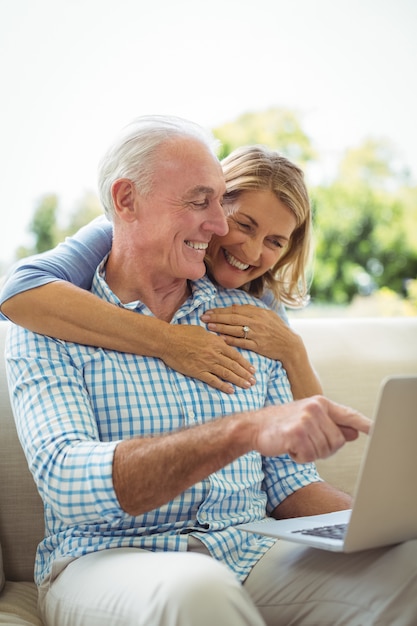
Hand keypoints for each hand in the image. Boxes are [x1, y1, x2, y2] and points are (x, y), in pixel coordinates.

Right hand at [161, 324, 255, 393]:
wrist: (167, 340)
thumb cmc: (183, 333)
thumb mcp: (202, 332)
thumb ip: (214, 339)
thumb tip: (222, 342)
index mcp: (216, 343)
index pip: (235, 355)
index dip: (245, 363)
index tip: (253, 370)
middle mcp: (214, 354)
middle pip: (234, 366)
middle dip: (245, 374)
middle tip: (254, 381)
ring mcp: (206, 364)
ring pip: (226, 374)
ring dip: (238, 381)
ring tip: (247, 386)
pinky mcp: (197, 372)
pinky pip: (213, 380)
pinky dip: (223, 386)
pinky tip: (231, 390)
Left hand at [201, 304, 294, 361]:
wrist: (289, 345)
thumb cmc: (277, 329)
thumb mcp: (267, 315)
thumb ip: (250, 310)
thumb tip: (234, 307)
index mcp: (258, 313)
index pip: (235, 310)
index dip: (220, 311)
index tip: (209, 312)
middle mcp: (257, 322)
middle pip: (233, 319)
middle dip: (217, 318)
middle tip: (204, 318)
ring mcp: (257, 334)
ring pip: (235, 330)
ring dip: (220, 328)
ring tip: (209, 327)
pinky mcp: (258, 346)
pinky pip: (241, 342)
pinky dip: (231, 340)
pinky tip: (221, 339)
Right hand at [250, 396, 370, 462]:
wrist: (253, 426)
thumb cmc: (282, 424)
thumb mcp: (309, 420)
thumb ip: (332, 426)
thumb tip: (355, 433)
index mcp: (321, 403)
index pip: (349, 415)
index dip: (365, 424)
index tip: (378, 430)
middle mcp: (315, 408)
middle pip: (338, 441)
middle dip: (324, 448)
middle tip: (305, 442)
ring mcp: (306, 420)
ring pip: (324, 450)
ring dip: (310, 453)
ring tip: (295, 442)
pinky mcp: (296, 433)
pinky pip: (310, 456)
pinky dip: (300, 458)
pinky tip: (289, 447)